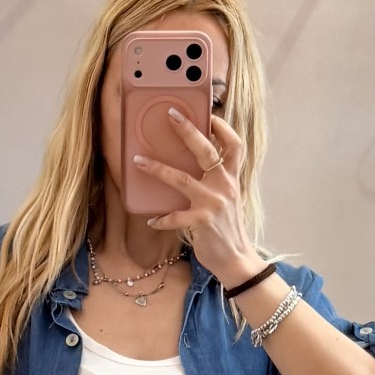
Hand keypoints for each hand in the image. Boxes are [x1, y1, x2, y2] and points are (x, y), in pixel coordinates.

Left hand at [134, 110, 262, 287]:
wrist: (235, 260)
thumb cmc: (227, 228)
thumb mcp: (227, 199)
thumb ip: (216, 181)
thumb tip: (194, 167)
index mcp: (232, 178)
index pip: (234, 145)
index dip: (223, 128)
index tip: (209, 116)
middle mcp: (224, 186)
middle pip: (206, 151)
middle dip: (188, 131)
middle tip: (171, 115)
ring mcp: (213, 203)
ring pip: (182, 179)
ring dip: (158, 169)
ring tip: (139, 161)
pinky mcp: (201, 222)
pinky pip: (175, 217)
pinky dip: (162, 219)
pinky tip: (152, 221)